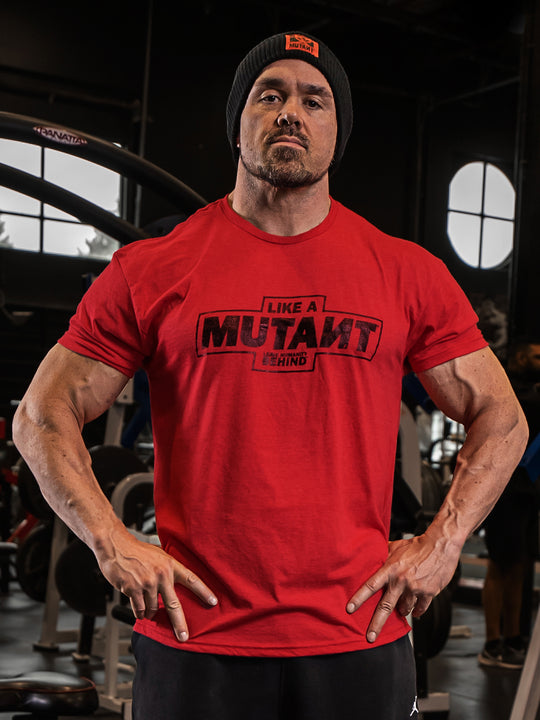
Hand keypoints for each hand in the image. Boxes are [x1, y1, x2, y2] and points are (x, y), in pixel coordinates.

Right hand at [96, 531, 217, 641]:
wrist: (116, 546)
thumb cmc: (137, 551)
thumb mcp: (158, 555)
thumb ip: (167, 570)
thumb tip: (173, 586)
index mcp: (170, 565)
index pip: (191, 579)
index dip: (203, 591)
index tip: (213, 602)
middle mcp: (161, 574)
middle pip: (174, 604)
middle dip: (179, 623)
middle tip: (184, 637)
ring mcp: (147, 583)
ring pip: (153, 609)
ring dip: (150, 613)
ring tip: (146, 607)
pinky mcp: (133, 589)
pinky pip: (139, 609)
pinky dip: (139, 613)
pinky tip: (138, 608)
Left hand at [346, 533, 459, 642]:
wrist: (440, 546)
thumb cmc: (417, 545)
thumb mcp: (395, 546)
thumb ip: (382, 555)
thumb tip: (370, 556)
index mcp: (390, 569)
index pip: (371, 586)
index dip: (359, 598)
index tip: (350, 609)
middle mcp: (401, 580)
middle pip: (385, 607)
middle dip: (376, 624)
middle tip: (370, 638)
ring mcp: (415, 588)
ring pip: (404, 609)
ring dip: (401, 612)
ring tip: (400, 609)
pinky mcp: (428, 593)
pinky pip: (420, 609)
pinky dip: (417, 612)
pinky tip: (415, 611)